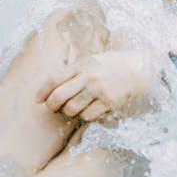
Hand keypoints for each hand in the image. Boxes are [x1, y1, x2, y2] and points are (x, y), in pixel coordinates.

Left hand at [35, 51, 155, 121]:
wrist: (139, 70)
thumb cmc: (112, 65)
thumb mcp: (92, 61)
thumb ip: (74, 71)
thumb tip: (52, 86)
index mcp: (82, 65)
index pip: (54, 78)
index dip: (42, 91)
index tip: (37, 100)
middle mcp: (89, 77)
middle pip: (59, 97)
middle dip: (52, 106)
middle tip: (54, 107)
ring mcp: (99, 91)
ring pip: (72, 110)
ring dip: (70, 112)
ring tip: (75, 107)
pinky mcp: (109, 102)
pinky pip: (88, 116)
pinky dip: (86, 116)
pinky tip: (90, 109)